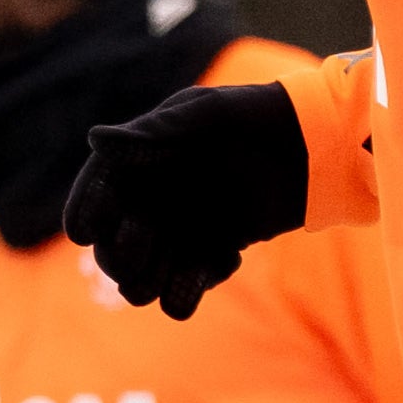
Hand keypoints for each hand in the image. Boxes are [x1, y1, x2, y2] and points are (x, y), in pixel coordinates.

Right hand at [61, 82, 310, 319]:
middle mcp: (152, 203)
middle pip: (112, 246)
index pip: (98, 192)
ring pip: (143, 277)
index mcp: (139, 164)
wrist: (315, 147)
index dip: (87, 211)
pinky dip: (191, 288)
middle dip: (119, 253)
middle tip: (141, 244)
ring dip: (151, 280)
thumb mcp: (207, 114)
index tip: (86, 231)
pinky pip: (183, 288)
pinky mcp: (209, 254)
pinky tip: (227, 258)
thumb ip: (154, 131)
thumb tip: (96, 139)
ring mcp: (179, 233)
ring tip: (182, 267)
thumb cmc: (257, 117)